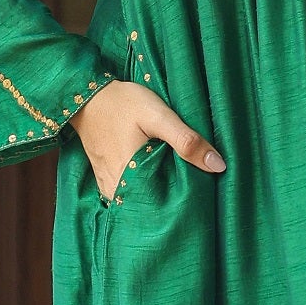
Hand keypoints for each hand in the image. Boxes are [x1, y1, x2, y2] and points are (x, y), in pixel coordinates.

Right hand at [75, 80, 224, 203]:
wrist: (87, 95)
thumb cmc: (123, 104)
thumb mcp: (159, 116)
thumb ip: (186, 140)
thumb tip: (218, 166)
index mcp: (129, 179)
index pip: (160, 210)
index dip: (181, 207)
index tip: (199, 202)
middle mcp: (115, 189)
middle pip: (149, 209)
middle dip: (170, 205)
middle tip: (193, 195)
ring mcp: (108, 186)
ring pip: (137, 203)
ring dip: (155, 199)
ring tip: (177, 189)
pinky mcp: (105, 179)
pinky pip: (126, 194)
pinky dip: (142, 191)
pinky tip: (155, 181)